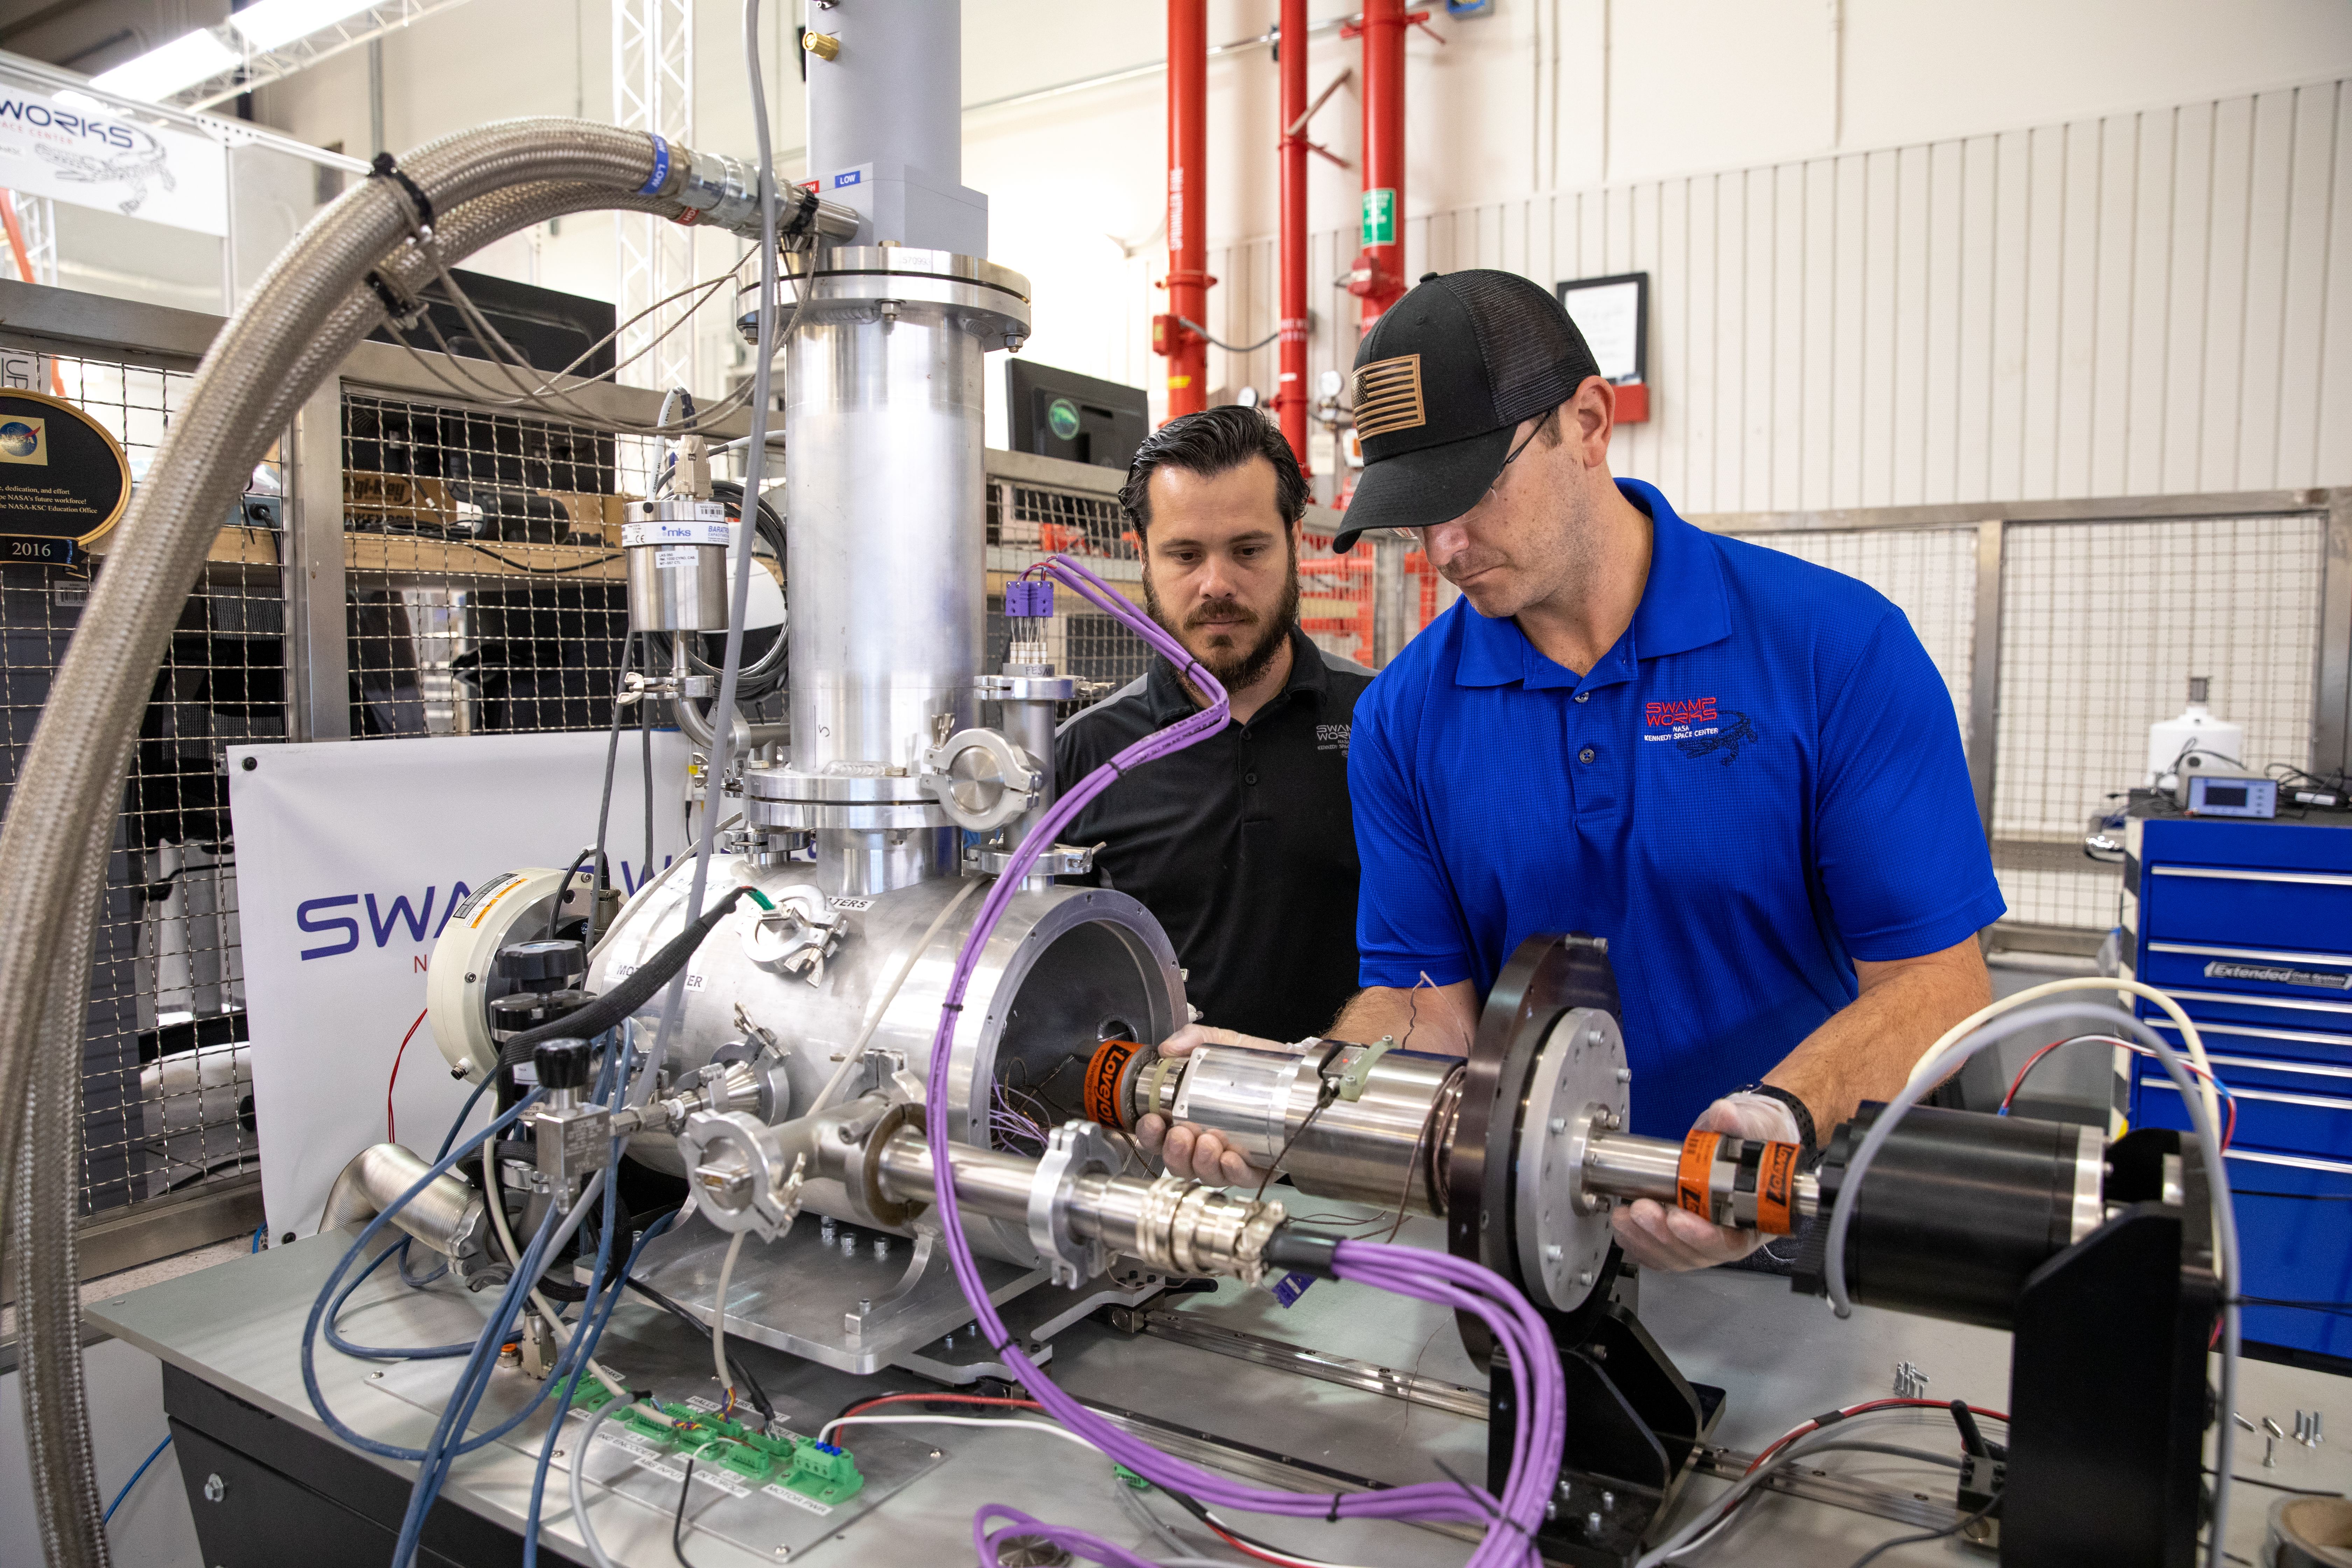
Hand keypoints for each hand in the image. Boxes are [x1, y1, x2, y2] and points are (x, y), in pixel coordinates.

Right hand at [1134, 1024, 1284, 1187]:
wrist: (1292, 1075)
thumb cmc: (1252, 1065)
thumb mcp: (1223, 1044)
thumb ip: (1195, 1038)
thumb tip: (1169, 1047)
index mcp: (1186, 1119)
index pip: (1157, 1135)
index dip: (1150, 1133)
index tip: (1153, 1121)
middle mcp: (1202, 1144)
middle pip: (1177, 1162)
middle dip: (1175, 1152)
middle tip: (1182, 1135)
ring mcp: (1227, 1159)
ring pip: (1205, 1174)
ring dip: (1202, 1162)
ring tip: (1209, 1142)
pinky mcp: (1255, 1168)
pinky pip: (1240, 1180)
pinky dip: (1233, 1172)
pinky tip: (1231, 1158)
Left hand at [1608, 1094, 1797, 1271]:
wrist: (1743, 1137)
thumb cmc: (1755, 1140)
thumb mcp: (1754, 1126)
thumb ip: (1740, 1123)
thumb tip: (1725, 1115)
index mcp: (1756, 1217)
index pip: (1733, 1241)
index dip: (1704, 1236)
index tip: (1678, 1218)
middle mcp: (1731, 1233)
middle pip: (1698, 1252)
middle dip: (1664, 1234)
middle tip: (1643, 1209)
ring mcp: (1705, 1237)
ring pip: (1675, 1255)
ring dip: (1646, 1238)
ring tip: (1626, 1214)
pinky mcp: (1682, 1234)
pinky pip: (1660, 1251)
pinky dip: (1639, 1242)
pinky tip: (1624, 1226)